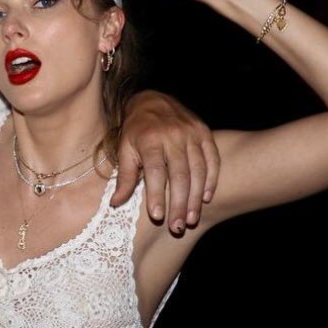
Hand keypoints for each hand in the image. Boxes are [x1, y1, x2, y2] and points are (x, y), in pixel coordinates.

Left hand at [112, 90, 219, 234]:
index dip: (157, 194)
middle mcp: (173, 135)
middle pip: (180, 174)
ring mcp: (192, 133)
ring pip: (198, 170)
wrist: (153, 100)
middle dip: (180, 203)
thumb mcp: (124, 149)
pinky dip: (211, 180)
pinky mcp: (205, 133)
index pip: (155, 171)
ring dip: (196, 197)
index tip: (157, 216)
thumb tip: (116, 203)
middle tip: (178, 227)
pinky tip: (206, 199)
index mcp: (150, 139)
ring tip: (192, 219)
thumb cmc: (136, 131)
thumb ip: (123, 177)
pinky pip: (212, 159)